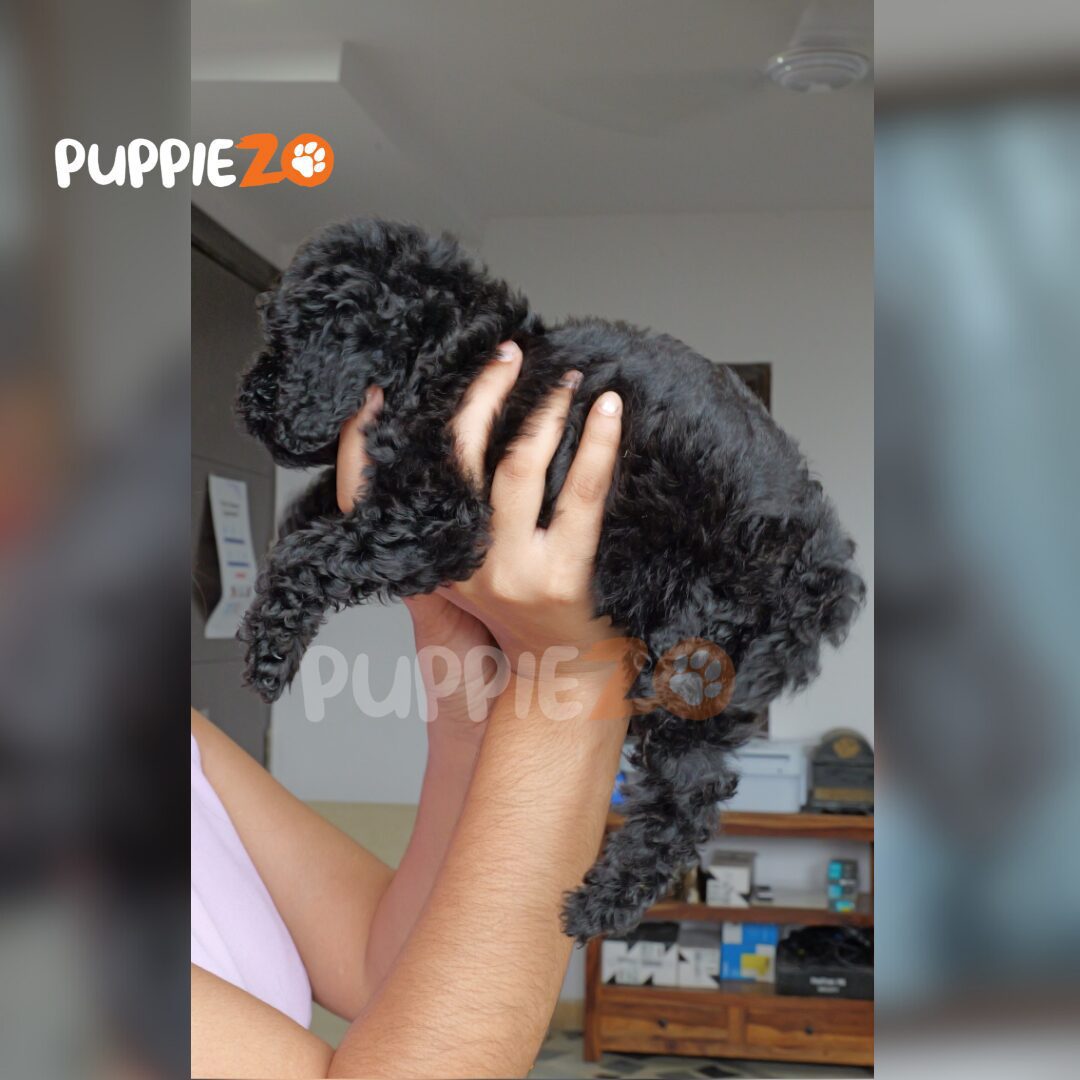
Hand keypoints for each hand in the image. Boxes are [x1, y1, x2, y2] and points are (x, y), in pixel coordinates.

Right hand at [337, 341, 628, 725]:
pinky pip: (582, 493)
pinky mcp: (561, 578)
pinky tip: (610, 411)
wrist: (561, 679)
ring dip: (544, 409)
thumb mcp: (469, 572)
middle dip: (482, 392)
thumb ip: (460, 518)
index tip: (381, 390)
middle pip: (459, 457)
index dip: (366, 439)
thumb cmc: (520, 617)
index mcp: (431, 556)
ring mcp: (511, 572)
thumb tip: (472, 435)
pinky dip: (598, 444)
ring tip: (566, 378)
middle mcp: (462, 564)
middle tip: (507, 355)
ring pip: (518, 465)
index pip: (375, 492)